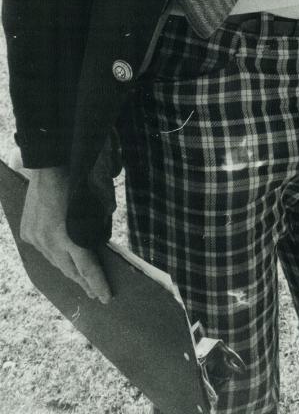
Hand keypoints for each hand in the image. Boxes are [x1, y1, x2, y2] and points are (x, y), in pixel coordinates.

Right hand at [20, 167, 110, 303]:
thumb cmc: (79, 180)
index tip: (106, 298)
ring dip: (69, 269)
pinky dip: (55, 253)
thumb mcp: (98, 205)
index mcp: (70, 236)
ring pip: (55, 263)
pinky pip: (44, 250)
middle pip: (70, 270)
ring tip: (81, 280)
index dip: (98, 284)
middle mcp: (50, 242)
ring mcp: (36, 238)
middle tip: (95, 294)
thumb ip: (101, 228)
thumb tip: (102, 244)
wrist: (50, 164)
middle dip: (84, 282)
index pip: (87, 268)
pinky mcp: (28, 232)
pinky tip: (63, 258)